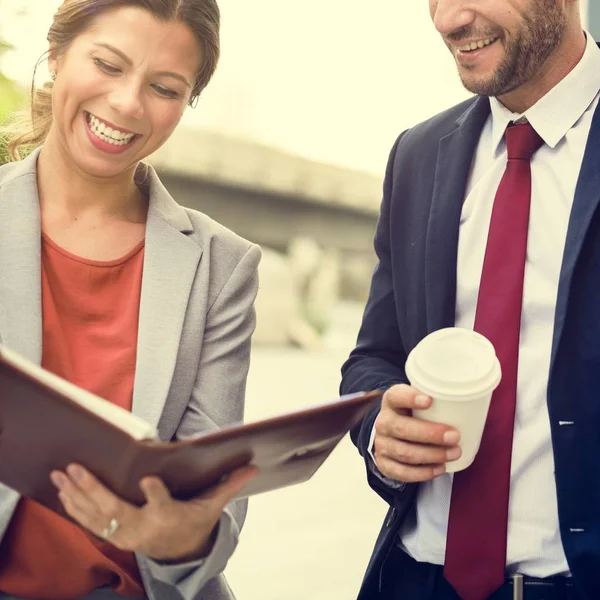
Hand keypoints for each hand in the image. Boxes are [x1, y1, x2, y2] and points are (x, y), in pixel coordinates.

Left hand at [50, 463, 257, 561]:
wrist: (179, 554)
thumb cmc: (194, 523)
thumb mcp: (212, 507)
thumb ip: (228, 486)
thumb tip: (253, 467)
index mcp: (168, 517)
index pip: (161, 504)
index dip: (154, 494)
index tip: (148, 479)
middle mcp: (142, 527)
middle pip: (114, 509)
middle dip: (93, 489)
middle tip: (76, 468)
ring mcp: (123, 533)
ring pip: (94, 515)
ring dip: (74, 496)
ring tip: (60, 475)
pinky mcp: (113, 534)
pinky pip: (88, 522)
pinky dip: (73, 506)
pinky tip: (61, 490)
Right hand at [373, 384, 460, 482]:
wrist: (390, 434)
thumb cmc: (412, 415)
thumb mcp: (417, 402)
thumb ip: (434, 401)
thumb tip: (472, 401)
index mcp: (391, 402)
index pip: (395, 396)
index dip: (410, 398)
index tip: (430, 401)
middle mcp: (383, 422)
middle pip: (402, 428)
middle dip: (430, 434)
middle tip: (454, 436)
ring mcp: (381, 445)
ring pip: (405, 453)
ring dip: (432, 455)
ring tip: (454, 453)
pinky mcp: (384, 464)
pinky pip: (402, 472)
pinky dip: (423, 473)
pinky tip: (439, 468)